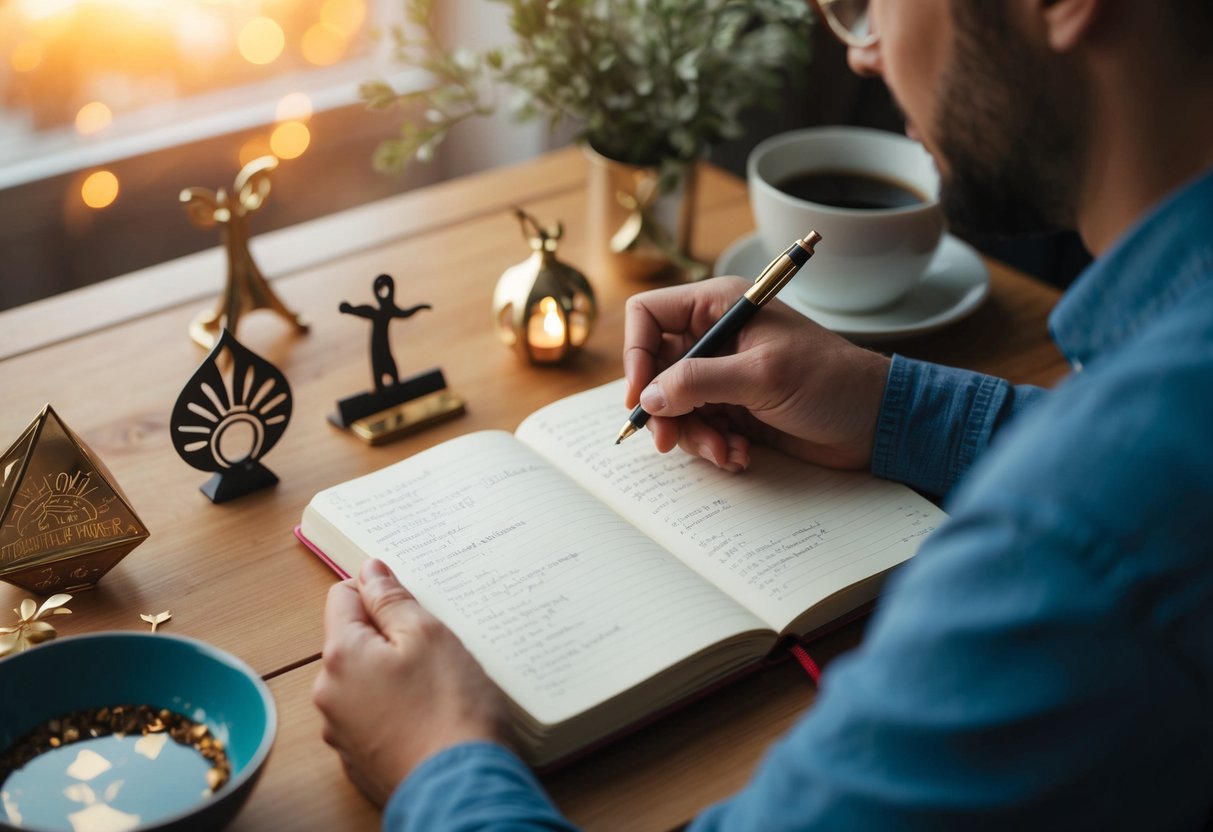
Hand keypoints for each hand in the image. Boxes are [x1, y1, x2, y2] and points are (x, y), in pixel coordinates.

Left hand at [313, 560, 508, 805]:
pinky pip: (374, 717)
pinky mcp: (360, 760)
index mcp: (341, 655)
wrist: (462, 789)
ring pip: (365, 681)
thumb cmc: (451, 709)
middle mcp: (329, 694)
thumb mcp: (429, 635)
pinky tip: (428, 718)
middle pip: (353, 641)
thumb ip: (393, 599)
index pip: (343, 595)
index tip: (412, 605)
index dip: (379, 593)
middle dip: (389, 638)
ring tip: (436, 688)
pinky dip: (396, 711)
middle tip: (434, 650)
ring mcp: (342, 732)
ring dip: (393, 676)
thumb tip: (370, 571)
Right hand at [624, 277, 890, 470]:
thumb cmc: (830, 382)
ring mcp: (723, 376)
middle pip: (655, 369)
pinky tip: (742, 454)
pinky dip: (714, 447)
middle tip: (670, 441)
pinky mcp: (734, 409)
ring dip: (694, 436)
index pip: (648, 316)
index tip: (641, 395)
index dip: (636, 354)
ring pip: (674, 406)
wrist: (873, 421)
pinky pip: (700, 429)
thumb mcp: (761, 376)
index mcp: (720, 307)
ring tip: (727, 451)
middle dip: (664, 409)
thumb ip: (699, 382)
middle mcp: (715, 337)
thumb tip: (649, 396)